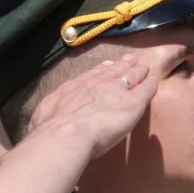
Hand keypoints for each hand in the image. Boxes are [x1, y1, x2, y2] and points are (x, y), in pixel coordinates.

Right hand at [26, 55, 156, 158]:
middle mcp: (96, 84)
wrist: (67, 133)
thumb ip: (46, 116)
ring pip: (131, 75)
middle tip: (129, 59)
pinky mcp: (133, 101)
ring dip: (137, 70)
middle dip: (121, 64)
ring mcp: (116, 90)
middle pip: (113, 70)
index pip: (91, 75)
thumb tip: (40, 124)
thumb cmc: (49, 130)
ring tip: (143, 66)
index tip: (106, 65)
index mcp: (74, 87)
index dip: (101, 69)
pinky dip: (149, 85)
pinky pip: (145, 89)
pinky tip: (153, 83)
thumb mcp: (42, 117)